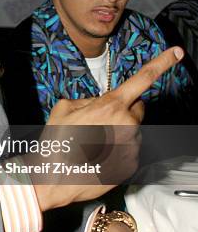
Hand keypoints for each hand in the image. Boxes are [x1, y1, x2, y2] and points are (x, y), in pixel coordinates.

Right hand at [33, 47, 183, 210]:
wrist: (55, 179)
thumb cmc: (57, 144)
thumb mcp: (63, 109)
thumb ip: (87, 100)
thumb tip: (98, 103)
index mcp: (111, 106)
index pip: (143, 78)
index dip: (162, 62)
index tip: (177, 52)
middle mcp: (127, 124)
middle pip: (136, 108)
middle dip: (122, 110)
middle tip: (98, 123)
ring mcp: (131, 145)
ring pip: (131, 131)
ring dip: (117, 133)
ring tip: (93, 145)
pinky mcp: (131, 164)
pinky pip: (128, 149)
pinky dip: (116, 151)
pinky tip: (98, 156)